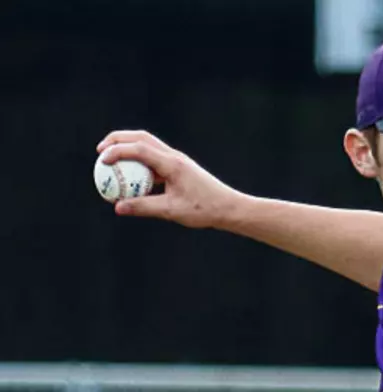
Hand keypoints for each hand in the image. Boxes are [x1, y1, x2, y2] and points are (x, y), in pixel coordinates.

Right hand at [96, 130, 247, 228]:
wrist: (229, 208)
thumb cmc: (204, 209)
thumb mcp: (172, 210)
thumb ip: (144, 207)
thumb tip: (118, 207)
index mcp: (172, 163)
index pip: (139, 149)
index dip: (117, 151)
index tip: (101, 160)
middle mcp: (174, 157)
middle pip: (141, 138)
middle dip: (118, 140)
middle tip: (100, 151)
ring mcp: (177, 160)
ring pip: (148, 146)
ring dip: (128, 148)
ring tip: (110, 160)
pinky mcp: (179, 168)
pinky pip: (154, 160)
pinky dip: (139, 163)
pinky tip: (130, 177)